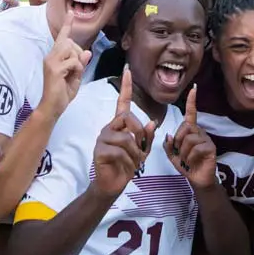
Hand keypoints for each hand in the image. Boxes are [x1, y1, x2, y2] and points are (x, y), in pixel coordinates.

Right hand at [38, 18, 90, 118]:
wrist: (52, 108)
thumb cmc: (62, 93)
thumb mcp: (76, 77)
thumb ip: (81, 64)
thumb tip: (88, 52)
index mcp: (55, 57)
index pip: (63, 37)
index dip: (68, 25)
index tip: (71, 13)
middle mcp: (51, 56)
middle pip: (70, 42)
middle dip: (79, 53)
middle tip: (77, 69)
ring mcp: (51, 61)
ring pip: (71, 49)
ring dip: (78, 62)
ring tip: (73, 74)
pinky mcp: (54, 68)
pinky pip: (73, 61)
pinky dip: (77, 69)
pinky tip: (71, 78)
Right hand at [91, 68, 154, 198]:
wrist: (112, 184)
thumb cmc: (125, 166)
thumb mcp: (141, 151)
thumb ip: (147, 138)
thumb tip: (153, 123)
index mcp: (119, 125)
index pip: (122, 102)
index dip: (126, 86)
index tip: (128, 70)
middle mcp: (109, 128)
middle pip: (129, 118)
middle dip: (140, 134)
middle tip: (142, 150)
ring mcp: (103, 138)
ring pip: (126, 138)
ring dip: (136, 154)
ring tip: (132, 163)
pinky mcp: (99, 150)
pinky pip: (120, 151)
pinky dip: (128, 161)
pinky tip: (123, 167)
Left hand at [165, 86, 218, 189]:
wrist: (198, 180)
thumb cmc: (186, 166)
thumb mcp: (173, 156)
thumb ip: (169, 146)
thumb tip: (169, 136)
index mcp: (191, 131)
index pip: (191, 114)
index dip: (192, 102)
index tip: (193, 89)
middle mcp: (200, 132)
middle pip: (185, 127)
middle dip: (178, 141)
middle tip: (180, 153)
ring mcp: (207, 140)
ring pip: (189, 139)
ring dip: (183, 152)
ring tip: (187, 160)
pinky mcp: (211, 148)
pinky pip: (196, 148)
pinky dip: (190, 157)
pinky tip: (193, 162)